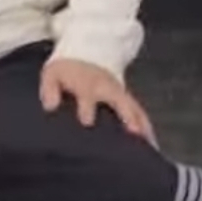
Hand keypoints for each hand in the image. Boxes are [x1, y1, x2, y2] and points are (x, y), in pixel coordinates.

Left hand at [40, 58, 155, 143]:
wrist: (85, 54)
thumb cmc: (67, 71)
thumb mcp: (52, 74)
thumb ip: (50, 90)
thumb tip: (50, 106)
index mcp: (87, 84)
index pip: (88, 95)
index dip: (88, 107)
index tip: (87, 122)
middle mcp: (108, 89)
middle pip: (121, 102)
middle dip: (128, 117)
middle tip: (135, 134)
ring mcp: (121, 94)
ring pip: (135, 109)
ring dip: (143, 126)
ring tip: (150, 147)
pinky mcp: (127, 100)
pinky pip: (140, 113)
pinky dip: (147, 128)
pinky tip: (152, 145)